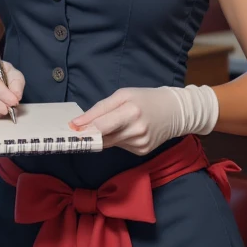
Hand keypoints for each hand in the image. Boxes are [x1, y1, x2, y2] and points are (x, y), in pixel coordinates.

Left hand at [69, 85, 218, 155]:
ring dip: (106, 136)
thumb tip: (76, 123)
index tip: (71, 129)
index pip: (100, 126)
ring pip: (110, 143)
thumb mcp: (123, 95)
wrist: (175, 112)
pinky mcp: (142, 151)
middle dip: (91, 134)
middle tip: (82, 130)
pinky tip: (128, 131)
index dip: (84, 129)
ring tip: (116, 124)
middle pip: (102, 138)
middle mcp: (136, 130)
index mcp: (130, 112)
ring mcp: (140, 143)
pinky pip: (120, 147)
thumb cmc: (145, 98)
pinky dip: (119, 139)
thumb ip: (99, 109)